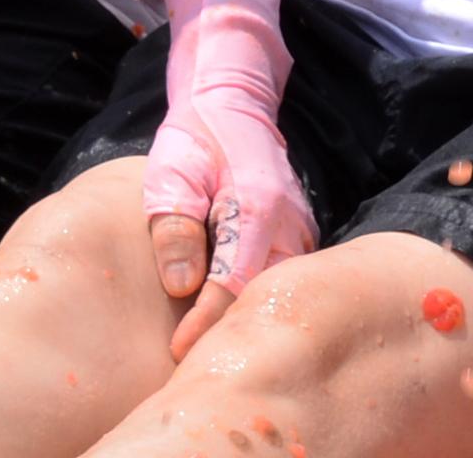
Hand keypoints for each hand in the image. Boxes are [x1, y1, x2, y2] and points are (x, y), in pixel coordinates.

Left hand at [141, 89, 317, 359]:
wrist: (232, 102)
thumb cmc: (195, 138)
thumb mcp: (171, 174)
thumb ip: (175, 227)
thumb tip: (181, 286)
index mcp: (257, 205)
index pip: (234, 283)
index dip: (205, 323)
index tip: (178, 352)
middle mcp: (290, 222)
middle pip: (264, 295)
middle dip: (230, 332)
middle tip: (193, 369)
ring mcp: (301, 229)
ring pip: (278, 291)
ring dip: (246, 319)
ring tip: (211, 354)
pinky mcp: (299, 235)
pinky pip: (282, 278)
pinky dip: (258, 300)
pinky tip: (231, 321)